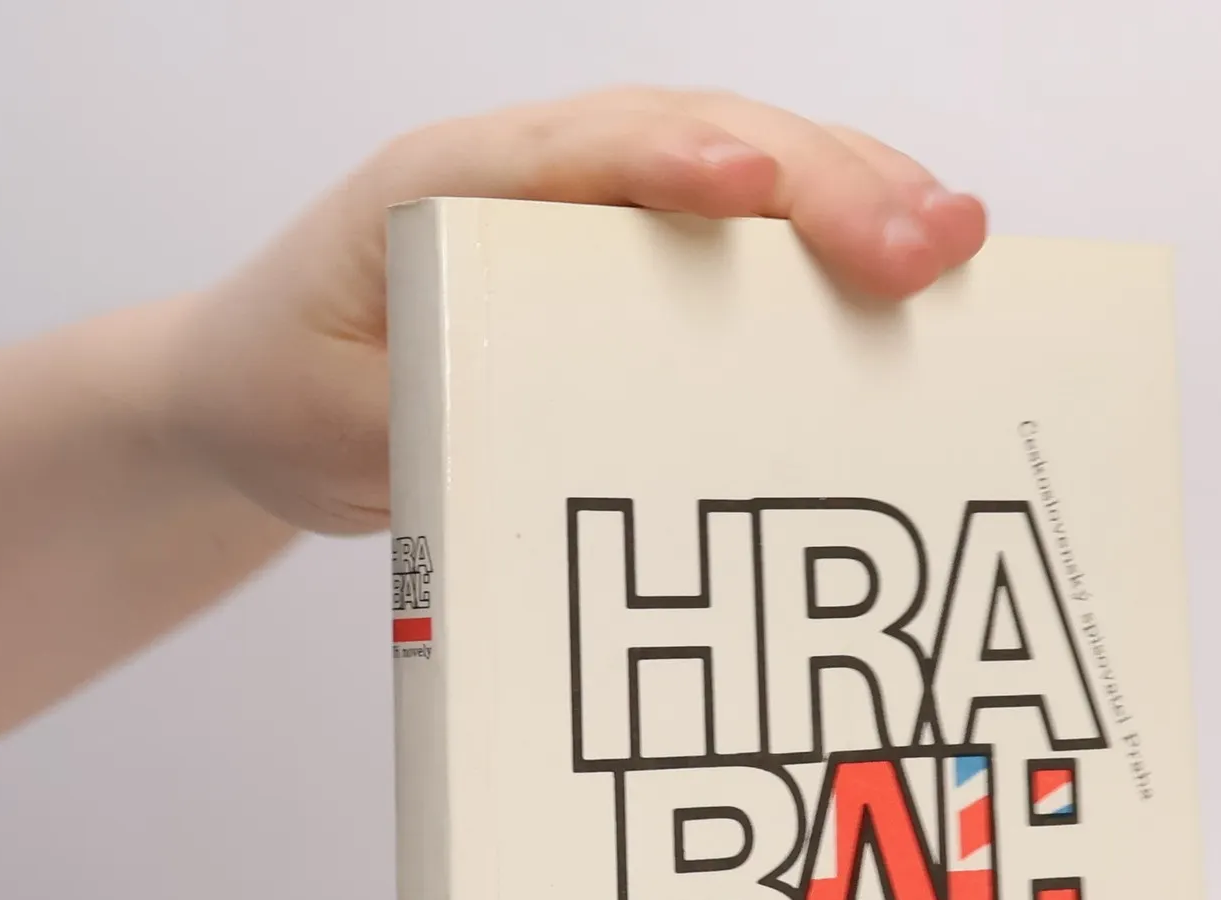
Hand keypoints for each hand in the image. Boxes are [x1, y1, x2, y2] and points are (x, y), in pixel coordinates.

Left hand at [163, 89, 988, 534]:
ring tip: (956, 246)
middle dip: (822, 185)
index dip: (675, 161)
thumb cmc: (294, 391)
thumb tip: (560, 437)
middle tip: (928, 243)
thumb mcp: (337, 426)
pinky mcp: (633, 270)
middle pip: (702, 141)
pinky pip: (745, 241)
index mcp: (448, 187)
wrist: (264, 396)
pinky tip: (911, 279)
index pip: (577, 152)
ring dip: (857, 200)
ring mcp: (595, 216)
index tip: (757, 191)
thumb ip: (432, 420)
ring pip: (748, 171)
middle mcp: (537, 178)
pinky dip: (830, 253)